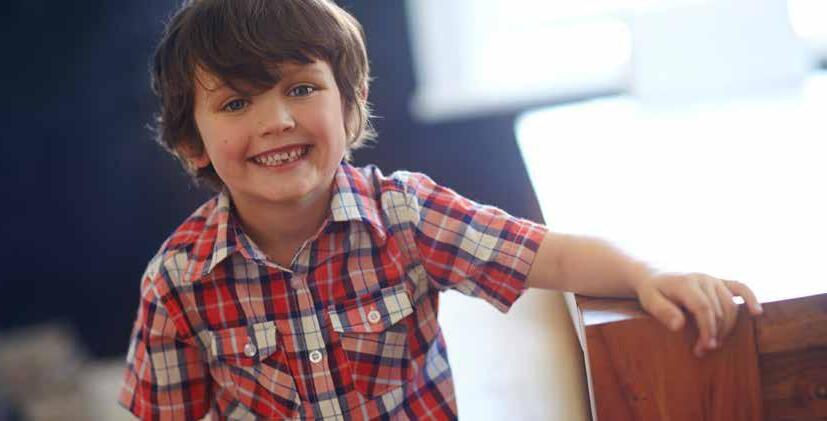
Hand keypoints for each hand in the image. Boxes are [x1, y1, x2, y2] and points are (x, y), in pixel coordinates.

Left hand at [634, 272, 762, 357]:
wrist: (655, 274)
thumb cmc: (653, 291)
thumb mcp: (650, 300)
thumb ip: (662, 312)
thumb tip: (679, 326)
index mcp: (686, 283)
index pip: (704, 308)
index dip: (707, 329)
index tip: (705, 347)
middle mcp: (703, 279)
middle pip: (718, 310)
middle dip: (713, 333)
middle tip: (702, 350)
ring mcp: (714, 279)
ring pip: (731, 305)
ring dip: (726, 327)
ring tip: (714, 343)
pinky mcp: (720, 281)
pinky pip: (740, 287)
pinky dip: (750, 299)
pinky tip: (756, 313)